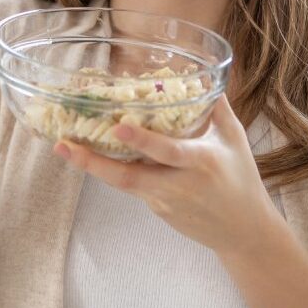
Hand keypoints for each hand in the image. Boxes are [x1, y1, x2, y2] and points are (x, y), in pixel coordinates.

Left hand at [53, 94, 289, 258]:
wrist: (243, 231)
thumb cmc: (242, 178)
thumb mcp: (234, 139)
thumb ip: (216, 107)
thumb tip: (204, 75)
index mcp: (201, 161)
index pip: (168, 151)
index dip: (142, 140)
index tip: (118, 125)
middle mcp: (178, 184)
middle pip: (130, 176)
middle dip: (94, 162)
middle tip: (64, 144)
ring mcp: (164, 201)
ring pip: (123, 184)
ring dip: (92, 166)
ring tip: (64, 148)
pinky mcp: (157, 210)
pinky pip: (131, 186)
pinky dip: (111, 171)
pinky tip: (90, 155)